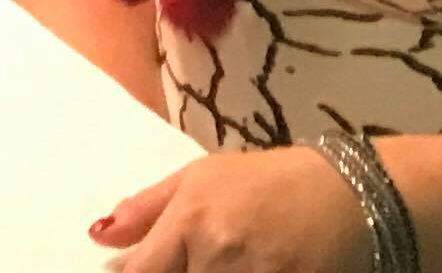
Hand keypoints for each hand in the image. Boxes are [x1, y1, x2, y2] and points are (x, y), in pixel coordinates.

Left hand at [90, 147, 362, 270]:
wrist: (342, 194)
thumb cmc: (263, 181)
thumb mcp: (199, 178)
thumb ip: (146, 209)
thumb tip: (99, 236)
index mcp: (192, 221)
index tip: (130, 272)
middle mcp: (219, 256)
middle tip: (187, 259)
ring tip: (219, 260)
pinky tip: (239, 269)